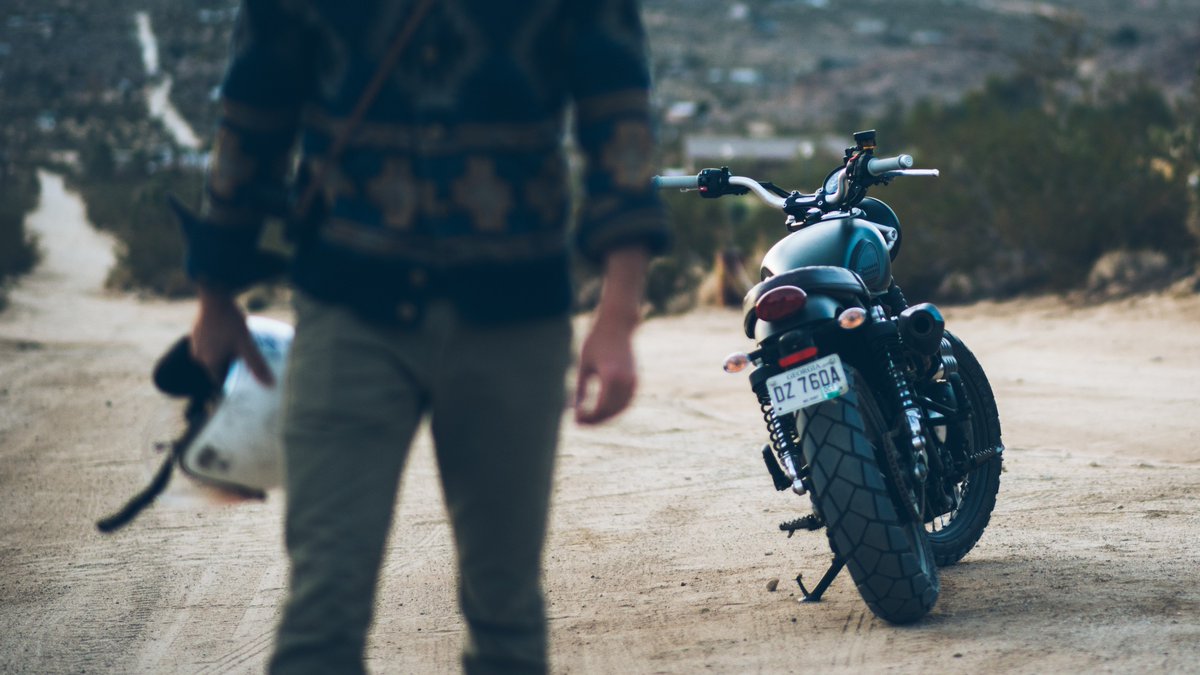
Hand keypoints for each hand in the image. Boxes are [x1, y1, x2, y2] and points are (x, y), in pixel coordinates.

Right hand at [190, 288, 274, 386]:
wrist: (214, 296)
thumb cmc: (230, 321)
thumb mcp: (246, 343)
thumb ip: (256, 364)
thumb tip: (270, 384)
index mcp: (209, 362)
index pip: (220, 380)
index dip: (233, 381)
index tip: (245, 380)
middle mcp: (199, 355)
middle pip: (218, 366)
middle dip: (231, 366)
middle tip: (246, 361)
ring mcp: (196, 342)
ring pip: (213, 353)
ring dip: (225, 353)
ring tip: (241, 347)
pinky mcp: (196, 330)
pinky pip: (209, 342)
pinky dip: (219, 342)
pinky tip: (229, 335)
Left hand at [574, 247, 648, 424]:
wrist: (617, 324)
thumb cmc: (596, 341)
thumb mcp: (584, 365)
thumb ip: (579, 389)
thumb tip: (573, 409)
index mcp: (611, 376)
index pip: (600, 407)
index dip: (588, 417)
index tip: (575, 418)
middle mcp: (625, 381)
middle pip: (611, 411)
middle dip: (595, 420)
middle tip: (579, 422)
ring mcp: (633, 381)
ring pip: (620, 409)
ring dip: (606, 416)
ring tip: (589, 417)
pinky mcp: (636, 379)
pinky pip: (626, 402)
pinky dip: (615, 409)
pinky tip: (601, 410)